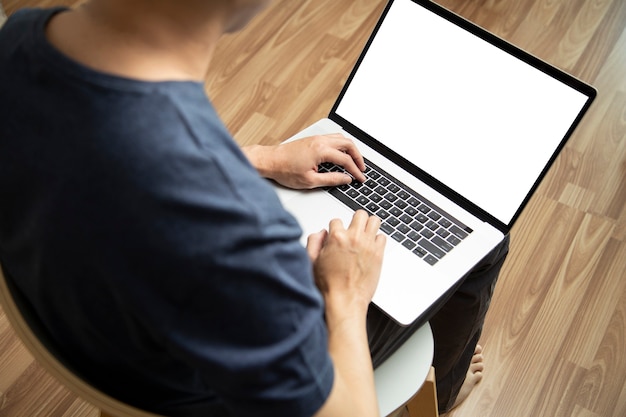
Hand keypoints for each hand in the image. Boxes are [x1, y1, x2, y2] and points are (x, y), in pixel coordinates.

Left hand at [242, 134, 366, 188]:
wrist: (270, 161)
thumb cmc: (285, 170)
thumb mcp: (310, 181)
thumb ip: (332, 179)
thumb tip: (346, 179)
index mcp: (321, 150)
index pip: (346, 160)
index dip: (356, 171)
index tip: (360, 178)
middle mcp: (320, 141)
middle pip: (348, 144)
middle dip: (358, 157)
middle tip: (361, 169)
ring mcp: (316, 138)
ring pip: (341, 139)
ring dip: (351, 149)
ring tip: (354, 161)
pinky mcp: (313, 139)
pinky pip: (333, 138)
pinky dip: (342, 145)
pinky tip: (342, 154)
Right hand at [307, 210, 385, 311]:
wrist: (344, 301)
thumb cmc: (328, 286)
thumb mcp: (311, 261)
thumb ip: (314, 241)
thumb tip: (321, 233)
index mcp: (336, 238)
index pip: (337, 220)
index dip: (335, 228)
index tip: (336, 236)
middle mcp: (354, 238)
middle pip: (360, 214)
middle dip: (355, 220)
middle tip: (354, 228)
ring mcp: (368, 246)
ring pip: (374, 221)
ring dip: (369, 226)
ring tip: (365, 234)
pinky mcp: (379, 255)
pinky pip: (382, 237)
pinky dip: (377, 240)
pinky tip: (371, 247)